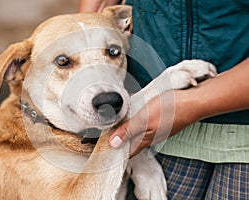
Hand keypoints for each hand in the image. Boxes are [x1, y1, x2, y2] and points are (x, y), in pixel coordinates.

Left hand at [109, 58, 248, 156]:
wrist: (194, 101)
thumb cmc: (171, 110)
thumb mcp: (144, 119)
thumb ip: (129, 131)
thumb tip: (114, 143)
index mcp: (145, 139)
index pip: (128, 151)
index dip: (116, 150)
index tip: (106, 145)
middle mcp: (151, 137)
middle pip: (132, 142)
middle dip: (120, 138)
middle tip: (108, 132)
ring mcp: (158, 129)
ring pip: (139, 132)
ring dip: (129, 129)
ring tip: (118, 122)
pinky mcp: (163, 121)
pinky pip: (147, 124)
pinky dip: (138, 120)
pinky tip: (135, 112)